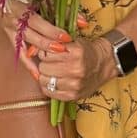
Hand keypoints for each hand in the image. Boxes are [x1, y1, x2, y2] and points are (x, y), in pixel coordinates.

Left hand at [0, 3, 116, 103]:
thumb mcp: (72, 41)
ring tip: (52, 72)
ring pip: (44, 80)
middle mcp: (76, 69)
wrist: (104, 64)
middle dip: (44, 63)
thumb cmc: (86, 51)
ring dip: (45, 75)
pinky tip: (53, 81)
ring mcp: (75, 84)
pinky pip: (49, 92)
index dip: (45, 52)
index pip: (46, 53)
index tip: (49, 52)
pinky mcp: (73, 96)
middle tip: (50, 63)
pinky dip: (47, 86)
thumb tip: (32, 50)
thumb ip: (54, 43)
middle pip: (43, 67)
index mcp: (76, 52)